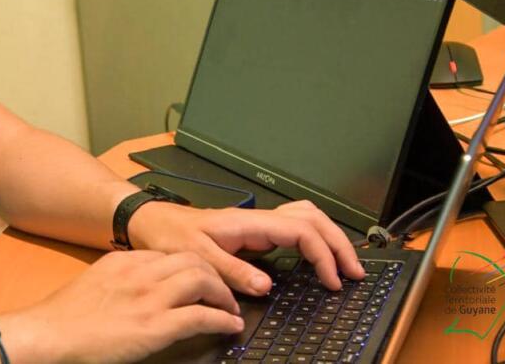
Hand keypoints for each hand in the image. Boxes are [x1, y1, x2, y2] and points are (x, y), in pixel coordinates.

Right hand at [8, 250, 244, 363]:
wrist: (50, 334)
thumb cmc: (64, 316)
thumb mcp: (95, 283)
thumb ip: (120, 280)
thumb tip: (138, 290)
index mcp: (125, 261)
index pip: (170, 254)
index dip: (192, 265)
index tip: (200, 278)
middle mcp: (141, 273)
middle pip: (193, 259)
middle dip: (214, 274)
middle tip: (222, 292)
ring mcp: (149, 298)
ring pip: (202, 280)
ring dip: (223, 294)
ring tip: (230, 308)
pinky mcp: (155, 326)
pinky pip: (201, 316)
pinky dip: (222, 320)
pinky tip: (230, 326)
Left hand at [127, 199, 366, 295]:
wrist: (150, 221)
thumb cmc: (168, 234)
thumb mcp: (196, 256)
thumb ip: (231, 272)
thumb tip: (266, 286)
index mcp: (248, 223)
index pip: (301, 230)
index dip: (323, 254)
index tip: (332, 280)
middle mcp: (257, 219)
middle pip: (313, 218)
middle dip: (338, 242)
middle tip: (354, 272)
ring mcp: (256, 223)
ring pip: (305, 217)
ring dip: (328, 237)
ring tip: (343, 264)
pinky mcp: (253, 231)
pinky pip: (293, 227)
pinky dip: (312, 238)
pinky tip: (315, 257)